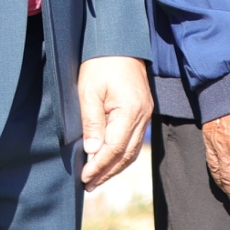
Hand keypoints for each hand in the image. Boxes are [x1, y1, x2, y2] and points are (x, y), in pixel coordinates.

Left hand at [77, 56, 151, 189]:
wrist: (119, 43)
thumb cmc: (101, 64)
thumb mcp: (89, 92)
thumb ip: (92, 122)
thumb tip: (93, 151)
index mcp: (130, 111)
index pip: (115, 148)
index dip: (99, 166)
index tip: (84, 177)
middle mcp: (142, 115)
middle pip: (126, 154)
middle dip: (107, 172)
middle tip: (88, 185)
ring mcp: (145, 114)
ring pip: (132, 150)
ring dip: (115, 167)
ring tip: (97, 179)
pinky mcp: (143, 111)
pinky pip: (134, 140)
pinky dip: (122, 155)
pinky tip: (110, 161)